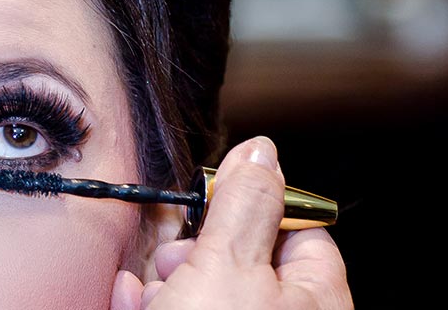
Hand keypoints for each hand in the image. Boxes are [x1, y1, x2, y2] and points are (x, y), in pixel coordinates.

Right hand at [110, 137, 351, 309]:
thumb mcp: (229, 264)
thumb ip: (246, 204)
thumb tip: (262, 152)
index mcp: (315, 298)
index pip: (298, 227)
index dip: (253, 203)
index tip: (217, 193)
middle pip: (241, 259)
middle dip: (196, 248)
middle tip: (178, 255)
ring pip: (203, 289)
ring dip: (166, 278)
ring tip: (150, 287)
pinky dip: (148, 303)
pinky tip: (132, 296)